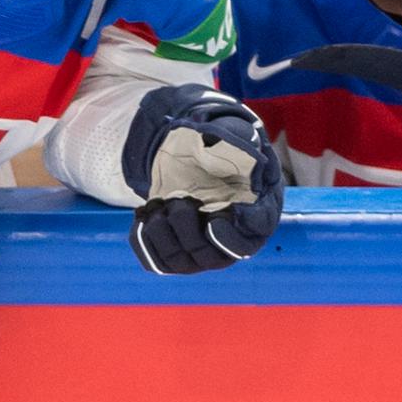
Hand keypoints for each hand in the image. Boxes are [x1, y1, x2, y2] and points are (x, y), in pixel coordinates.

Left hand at [121, 84, 285, 274]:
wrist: (196, 161)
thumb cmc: (223, 151)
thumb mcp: (236, 139)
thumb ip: (241, 142)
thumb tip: (240, 144)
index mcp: (257, 215)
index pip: (249, 240)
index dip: (231, 237)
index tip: (214, 219)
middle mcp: (232, 242)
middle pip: (210, 256)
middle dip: (186, 226)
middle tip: (178, 198)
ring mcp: (204, 254)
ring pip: (180, 262)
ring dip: (162, 232)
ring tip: (159, 203)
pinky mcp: (177, 255)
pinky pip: (156, 262)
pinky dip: (143, 240)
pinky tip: (144, 214)